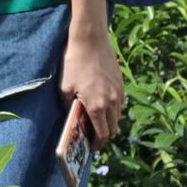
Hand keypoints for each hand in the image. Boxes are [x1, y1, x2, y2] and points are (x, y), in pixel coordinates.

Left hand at [60, 20, 125, 144]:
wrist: (91, 40)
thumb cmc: (74, 63)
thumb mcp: (65, 87)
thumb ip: (70, 107)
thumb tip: (72, 119)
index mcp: (97, 107)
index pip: (102, 135)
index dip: (97, 144)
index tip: (91, 146)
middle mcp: (112, 103)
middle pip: (113, 129)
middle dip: (104, 135)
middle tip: (92, 133)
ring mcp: (119, 93)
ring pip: (118, 117)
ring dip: (109, 122)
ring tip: (97, 118)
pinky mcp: (121, 83)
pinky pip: (121, 104)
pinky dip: (114, 109)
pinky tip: (103, 103)